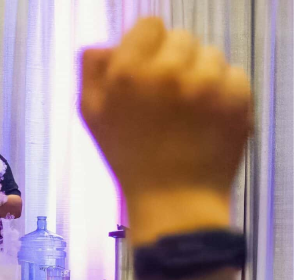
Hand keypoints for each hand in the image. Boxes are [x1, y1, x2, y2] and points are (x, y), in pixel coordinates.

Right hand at [81, 18, 251, 243]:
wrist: (174, 204)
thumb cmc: (131, 162)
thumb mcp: (93, 118)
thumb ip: (93, 71)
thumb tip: (106, 44)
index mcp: (128, 73)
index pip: (149, 26)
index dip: (147, 49)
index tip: (148, 75)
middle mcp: (168, 72)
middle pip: (181, 38)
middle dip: (175, 64)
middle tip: (168, 103)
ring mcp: (206, 84)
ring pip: (209, 56)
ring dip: (201, 78)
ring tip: (188, 116)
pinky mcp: (236, 97)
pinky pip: (233, 75)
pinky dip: (223, 95)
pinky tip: (206, 122)